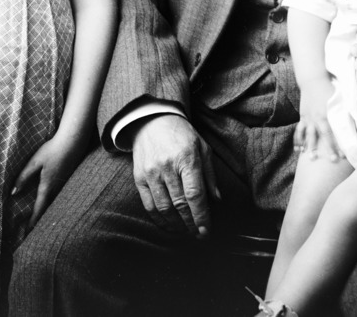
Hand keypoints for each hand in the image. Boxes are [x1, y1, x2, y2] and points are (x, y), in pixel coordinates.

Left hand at [12, 130, 89, 233]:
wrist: (72, 142)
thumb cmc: (52, 150)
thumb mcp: (34, 162)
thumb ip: (23, 177)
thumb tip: (13, 193)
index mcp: (47, 187)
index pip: (39, 209)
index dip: (33, 221)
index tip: (28, 232)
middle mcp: (56, 189)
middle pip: (48, 210)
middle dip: (41, 220)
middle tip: (34, 231)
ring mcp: (64, 185)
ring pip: (55, 204)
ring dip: (48, 212)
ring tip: (42, 220)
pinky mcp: (68, 180)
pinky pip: (60, 196)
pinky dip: (54, 203)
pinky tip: (52, 203)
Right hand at [130, 114, 217, 237]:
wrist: (151, 120)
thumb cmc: (181, 135)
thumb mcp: (202, 148)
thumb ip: (210, 175)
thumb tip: (217, 200)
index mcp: (187, 159)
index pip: (195, 195)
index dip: (202, 216)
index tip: (206, 231)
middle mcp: (167, 167)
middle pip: (180, 205)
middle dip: (191, 224)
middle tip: (199, 235)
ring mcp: (151, 172)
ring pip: (164, 208)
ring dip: (176, 225)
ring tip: (185, 232)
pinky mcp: (139, 177)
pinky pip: (149, 205)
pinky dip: (159, 219)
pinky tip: (168, 225)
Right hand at [293, 84, 341, 162]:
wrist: (312, 80)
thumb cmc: (328, 89)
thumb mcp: (339, 100)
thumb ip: (344, 112)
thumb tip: (355, 123)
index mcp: (325, 115)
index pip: (332, 133)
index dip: (337, 145)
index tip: (342, 156)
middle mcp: (315, 118)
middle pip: (320, 137)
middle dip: (325, 149)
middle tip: (331, 160)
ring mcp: (307, 118)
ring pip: (307, 135)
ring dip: (308, 146)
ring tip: (309, 157)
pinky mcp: (302, 116)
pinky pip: (299, 130)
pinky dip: (298, 140)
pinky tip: (298, 149)